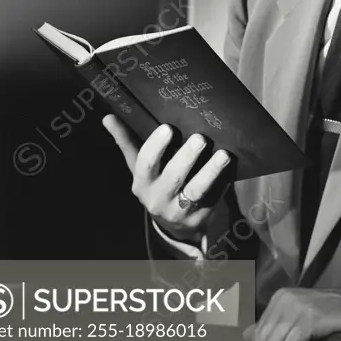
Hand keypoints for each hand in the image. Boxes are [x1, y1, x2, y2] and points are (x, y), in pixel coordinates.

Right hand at [103, 115, 231, 241]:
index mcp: (142, 184)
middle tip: (200, 138)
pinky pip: (214, 198)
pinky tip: (232, 169)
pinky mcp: (201, 218)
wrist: (173, 223)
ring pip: (197, 190)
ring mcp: (180, 211)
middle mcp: (158, 199)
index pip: (145, 164)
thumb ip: (126, 142)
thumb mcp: (139, 168)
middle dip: (187, 157)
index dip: (156, 146)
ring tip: (224, 155)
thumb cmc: (155, 184)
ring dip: (210, 172)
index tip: (168, 128)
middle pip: (173, 177)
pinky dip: (223, 183)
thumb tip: (108, 117)